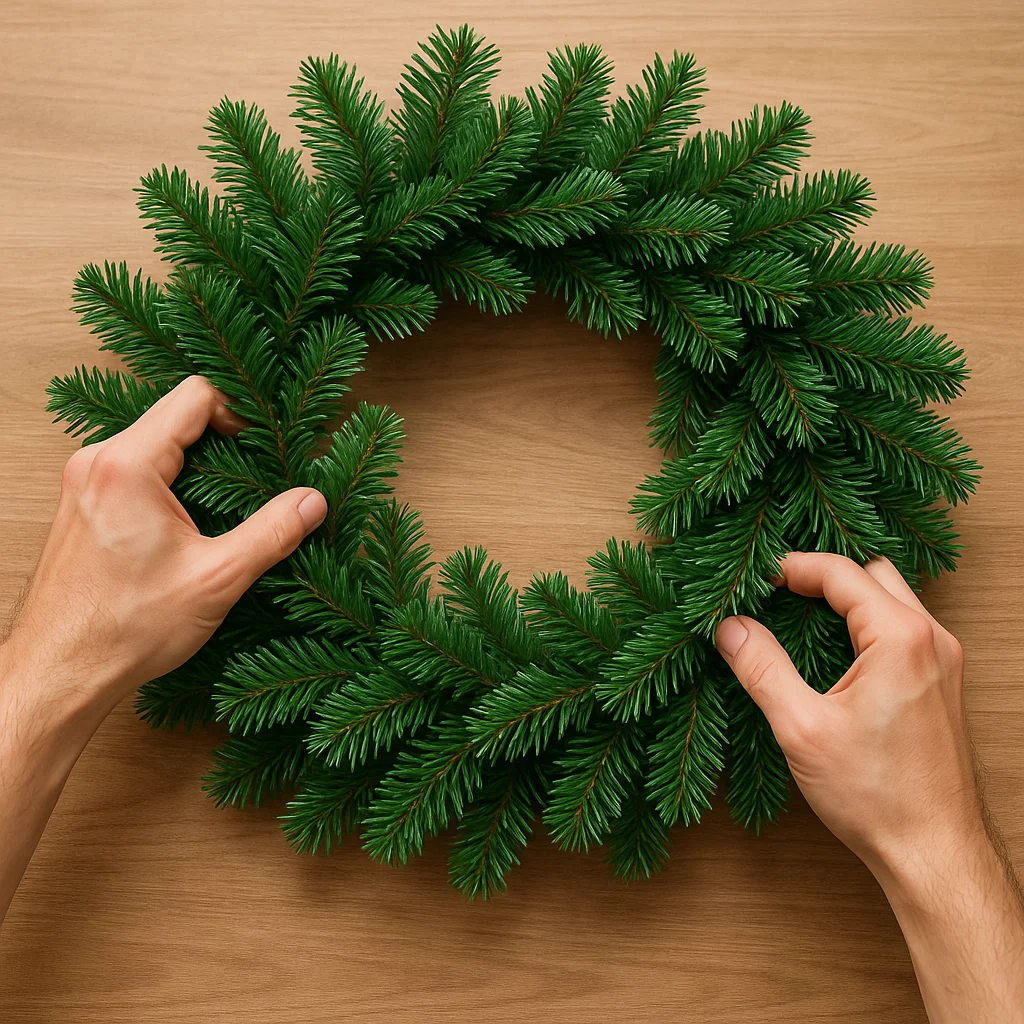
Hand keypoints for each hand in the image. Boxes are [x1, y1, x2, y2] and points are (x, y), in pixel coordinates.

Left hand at [1, 375, 326, 711]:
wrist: (58, 673)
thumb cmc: (124, 629)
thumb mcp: (216, 579)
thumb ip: (272, 533)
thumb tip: (312, 503)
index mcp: (127, 465)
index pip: (194, 396)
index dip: (240, 413)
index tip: (265, 447)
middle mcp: (97, 462)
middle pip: (174, 416)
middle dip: (222, 441)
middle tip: (256, 477)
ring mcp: (84, 483)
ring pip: (154, 445)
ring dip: (196, 465)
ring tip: (228, 505)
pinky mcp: (82, 507)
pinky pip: (134, 471)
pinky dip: (170, 484)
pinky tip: (192, 525)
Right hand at [715, 552, 1023, 1022]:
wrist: (934, 853)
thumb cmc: (876, 796)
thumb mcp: (802, 727)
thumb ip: (761, 667)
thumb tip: (729, 628)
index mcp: (901, 639)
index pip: (842, 572)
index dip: (792, 566)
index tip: (754, 578)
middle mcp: (932, 640)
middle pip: (873, 573)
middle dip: (821, 574)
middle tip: (775, 589)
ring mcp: (944, 661)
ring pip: (892, 598)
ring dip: (846, 597)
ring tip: (797, 611)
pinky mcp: (943, 684)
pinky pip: (904, 629)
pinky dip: (866, 622)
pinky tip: (833, 647)